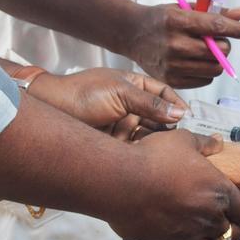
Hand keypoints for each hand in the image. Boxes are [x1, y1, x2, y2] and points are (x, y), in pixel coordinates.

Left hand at [27, 67, 187, 134]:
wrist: (52, 111)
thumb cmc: (80, 94)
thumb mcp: (120, 93)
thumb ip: (150, 103)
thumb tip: (178, 112)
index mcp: (134, 85)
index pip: (164, 93)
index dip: (176, 104)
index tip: (187, 117)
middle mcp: (131, 104)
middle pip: (159, 116)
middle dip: (168, 126)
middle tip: (179, 137)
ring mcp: (123, 123)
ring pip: (148, 133)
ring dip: (155, 140)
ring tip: (163, 147)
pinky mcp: (115, 142)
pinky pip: (135, 147)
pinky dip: (141, 150)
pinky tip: (146, 155)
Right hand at [109, 129, 239, 239]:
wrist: (119, 181)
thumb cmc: (153, 158)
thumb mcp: (182, 140)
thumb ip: (205, 144)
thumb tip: (218, 142)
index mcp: (219, 192)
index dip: (239, 209)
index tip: (230, 205)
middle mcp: (207, 218)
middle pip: (232, 236)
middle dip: (227, 230)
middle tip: (216, 220)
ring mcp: (187, 235)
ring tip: (198, 233)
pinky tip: (173, 233)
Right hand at [122, 4, 239, 87]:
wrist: (132, 34)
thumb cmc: (161, 19)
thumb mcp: (185, 8)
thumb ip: (214, 12)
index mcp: (177, 21)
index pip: (215, 26)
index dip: (234, 28)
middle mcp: (173, 44)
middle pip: (217, 51)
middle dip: (225, 45)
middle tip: (219, 40)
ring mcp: (171, 65)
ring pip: (214, 68)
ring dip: (218, 60)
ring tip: (209, 51)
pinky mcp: (170, 80)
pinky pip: (204, 80)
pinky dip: (208, 71)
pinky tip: (199, 61)